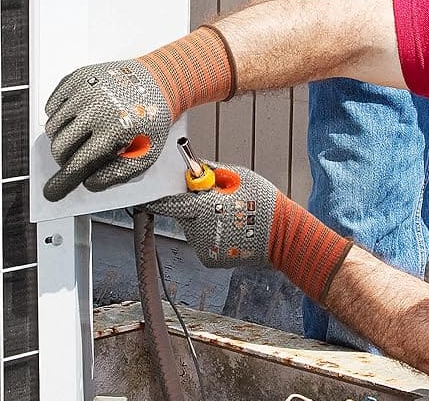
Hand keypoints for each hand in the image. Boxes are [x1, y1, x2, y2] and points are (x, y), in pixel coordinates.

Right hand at [41, 27, 236, 200]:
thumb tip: (89, 182)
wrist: (156, 83)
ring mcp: (83, 91)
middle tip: (78, 156)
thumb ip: (117, 174)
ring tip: (83, 134)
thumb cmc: (151, 118)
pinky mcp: (75, 78)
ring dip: (62, 137)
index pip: (76, 164)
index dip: (62, 182)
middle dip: (65, 159)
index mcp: (113, 129)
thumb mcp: (145, 154)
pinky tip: (78, 117)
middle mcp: (95, 108)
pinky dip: (59, 116)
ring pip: (52, 127)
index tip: (52, 192)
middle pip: (58, 146)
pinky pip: (51, 106)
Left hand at [147, 162, 353, 303]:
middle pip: (182, 214)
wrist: (282, 237)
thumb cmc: (262, 202)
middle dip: (191, 206)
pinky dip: (210, 235)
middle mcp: (199, 230)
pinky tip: (229, 231)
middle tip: (212, 201)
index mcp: (204, 208)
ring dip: (202, 221)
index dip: (157, 198)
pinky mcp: (209, 259)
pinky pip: (202, 241)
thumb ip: (211, 173)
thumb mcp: (238, 177)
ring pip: (192, 228)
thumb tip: (193, 168)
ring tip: (227, 217)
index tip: (146, 195)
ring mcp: (204, 247)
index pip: (170, 203)